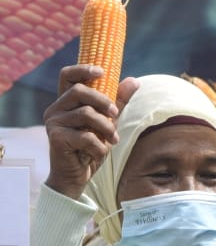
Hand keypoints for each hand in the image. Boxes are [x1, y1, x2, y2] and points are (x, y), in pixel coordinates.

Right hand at [43, 66, 136, 199]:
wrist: (76, 176)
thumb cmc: (91, 147)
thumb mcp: (108, 122)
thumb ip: (117, 102)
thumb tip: (133, 81)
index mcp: (66, 102)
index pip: (67, 75)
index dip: (83, 69)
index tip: (102, 72)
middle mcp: (55, 109)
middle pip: (80, 91)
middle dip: (103, 101)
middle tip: (115, 114)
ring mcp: (53, 122)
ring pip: (86, 114)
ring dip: (106, 128)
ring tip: (112, 140)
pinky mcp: (56, 137)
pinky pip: (85, 136)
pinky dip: (99, 146)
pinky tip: (99, 153)